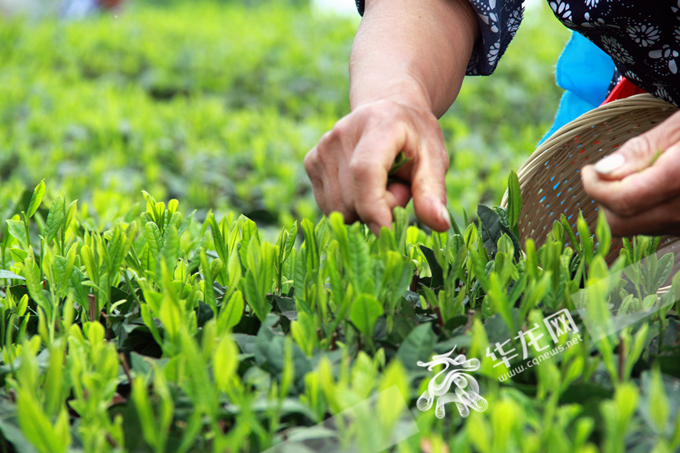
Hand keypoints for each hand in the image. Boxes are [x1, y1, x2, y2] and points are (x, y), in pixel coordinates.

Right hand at [304, 99, 451, 235]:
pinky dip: (349, 206)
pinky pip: (329, 206)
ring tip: (381, 184)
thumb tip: (439, 225)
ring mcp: (322, 148)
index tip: (389, 233)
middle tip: (398, 186)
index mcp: (378, 125)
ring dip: (363, 209)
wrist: (386, 110)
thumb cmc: (414, 137)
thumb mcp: (434, 158)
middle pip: (352, 199)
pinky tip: (362, 185)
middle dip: (379, 209)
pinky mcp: (311, 162)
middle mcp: (342, 133)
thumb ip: (433, 192)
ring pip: (338, 209)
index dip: (374, 208)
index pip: (365, 172)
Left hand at [582, 109, 679, 236]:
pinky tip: (656, 188)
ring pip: (636, 229)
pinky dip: (645, 212)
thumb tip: (601, 171)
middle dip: (605, 200)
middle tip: (606, 173)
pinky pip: (656, 228)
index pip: (622, 201)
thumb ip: (642, 150)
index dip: (595, 187)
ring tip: (638, 176)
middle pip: (622, 224)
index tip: (587, 171)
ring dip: (624, 207)